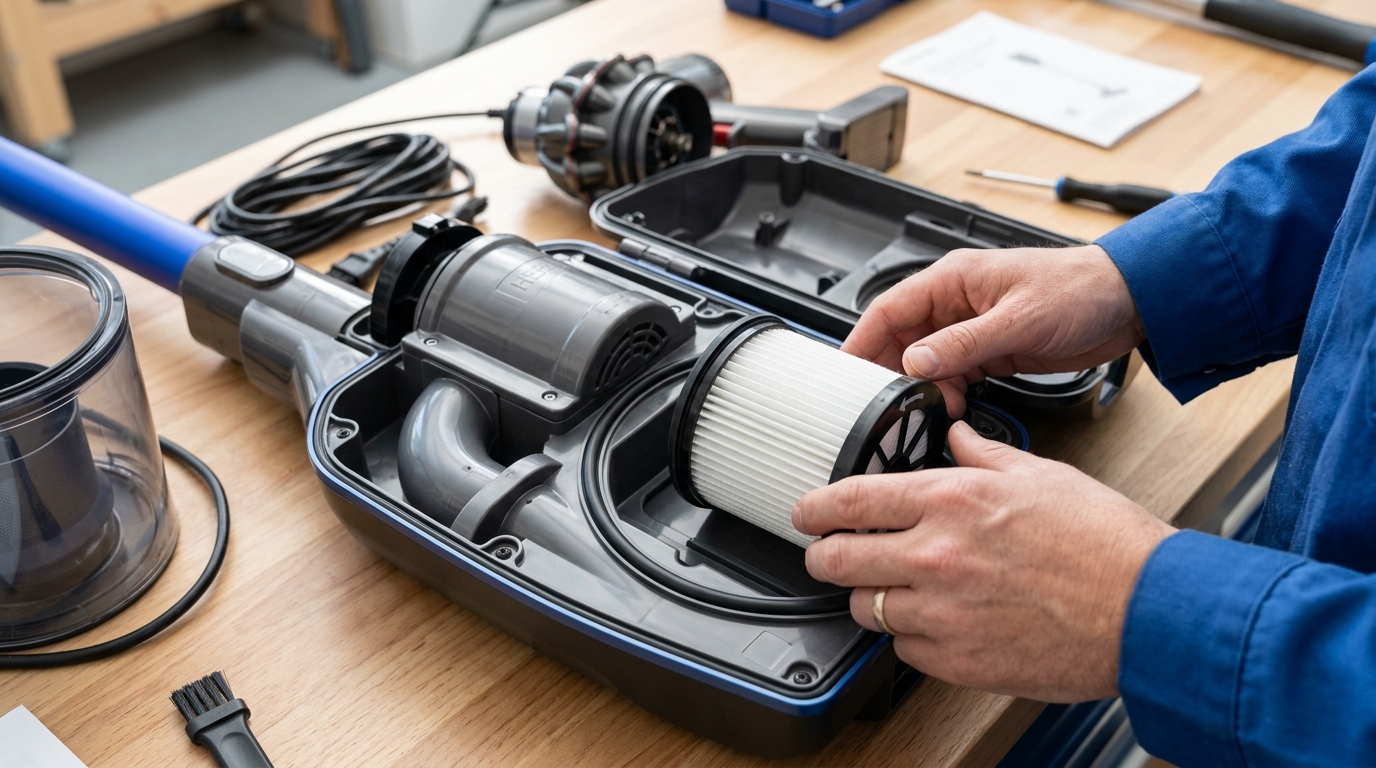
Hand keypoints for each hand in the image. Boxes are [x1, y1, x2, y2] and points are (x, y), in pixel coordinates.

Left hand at [792, 421, 1175, 701]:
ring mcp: (942, 614)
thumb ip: (982, 454)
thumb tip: (953, 435)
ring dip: (870, 597)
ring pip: (865, 609)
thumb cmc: (1104, 543)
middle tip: (829, 554)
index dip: (814, 507)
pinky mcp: (957, 662)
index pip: (851, 500)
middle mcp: (936, 557)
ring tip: (891, 589)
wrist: (1148, 610)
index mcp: (951, 502)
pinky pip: (904, 651)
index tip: (804, 512)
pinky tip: (934, 623)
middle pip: (837, 560)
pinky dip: (910, 638)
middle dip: (824, 555)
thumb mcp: (1039, 475)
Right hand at [842, 244, 1143, 415]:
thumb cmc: (1080, 289)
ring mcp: (971, 327)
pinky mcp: (990, 349)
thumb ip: (964, 343)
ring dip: (922, 386)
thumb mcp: (1018, 319)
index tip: (843, 372)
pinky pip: (952, 373)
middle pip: (900, 339)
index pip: (888, 310)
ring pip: (925, 361)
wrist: (1129, 302)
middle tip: (884, 402)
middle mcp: (955, 301)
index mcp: (952, 279)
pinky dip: (946, 392)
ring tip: (926, 408)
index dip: (861, 341)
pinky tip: (950, 406)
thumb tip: (917, 361)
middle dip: (891, 372)